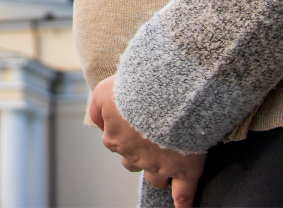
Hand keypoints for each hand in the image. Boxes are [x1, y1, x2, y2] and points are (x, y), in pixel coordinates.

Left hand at [89, 76, 205, 207]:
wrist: (170, 91)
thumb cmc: (136, 87)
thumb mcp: (104, 90)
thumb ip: (97, 109)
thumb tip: (98, 125)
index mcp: (114, 137)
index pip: (113, 141)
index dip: (125, 131)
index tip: (136, 119)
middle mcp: (133, 155)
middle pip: (131, 162)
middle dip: (139, 153)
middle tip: (152, 135)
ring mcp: (159, 165)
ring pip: (154, 178)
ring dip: (158, 171)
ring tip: (169, 158)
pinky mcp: (184, 170)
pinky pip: (183, 195)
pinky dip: (183, 204)